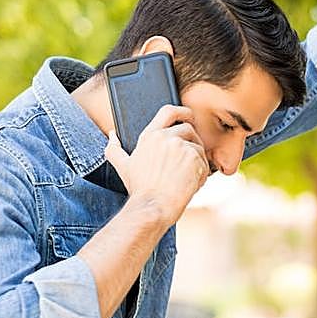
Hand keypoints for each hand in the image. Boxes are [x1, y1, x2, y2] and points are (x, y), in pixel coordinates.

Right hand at [104, 104, 209, 226]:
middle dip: (193, 142)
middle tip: (191, 159)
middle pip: (189, 129)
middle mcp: (166, 137)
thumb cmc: (140, 189)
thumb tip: (112, 135)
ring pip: (198, 148)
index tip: (189, 116)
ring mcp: (181, 147)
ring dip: (197, 162)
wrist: (153, 206)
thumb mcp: (123, 166)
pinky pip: (204, 162)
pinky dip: (201, 174)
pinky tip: (191, 185)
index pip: (168, 111)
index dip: (182, 111)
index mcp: (150, 135)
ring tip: (187, 178)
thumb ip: (114, 148)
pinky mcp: (194, 159)